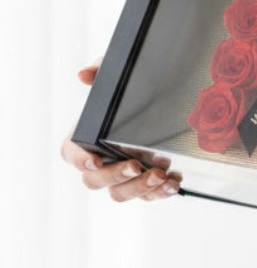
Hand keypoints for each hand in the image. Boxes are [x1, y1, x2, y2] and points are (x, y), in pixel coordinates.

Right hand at [60, 61, 180, 201]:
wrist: (158, 100)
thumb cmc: (126, 91)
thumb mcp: (117, 75)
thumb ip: (101, 71)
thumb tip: (84, 74)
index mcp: (84, 139)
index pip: (71, 154)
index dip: (80, 160)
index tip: (95, 160)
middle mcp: (99, 162)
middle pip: (95, 181)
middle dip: (116, 175)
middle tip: (136, 165)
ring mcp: (120, 176)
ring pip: (120, 193)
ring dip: (140, 188)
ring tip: (161, 175)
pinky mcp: (141, 183)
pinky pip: (146, 195)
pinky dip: (159, 192)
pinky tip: (173, 183)